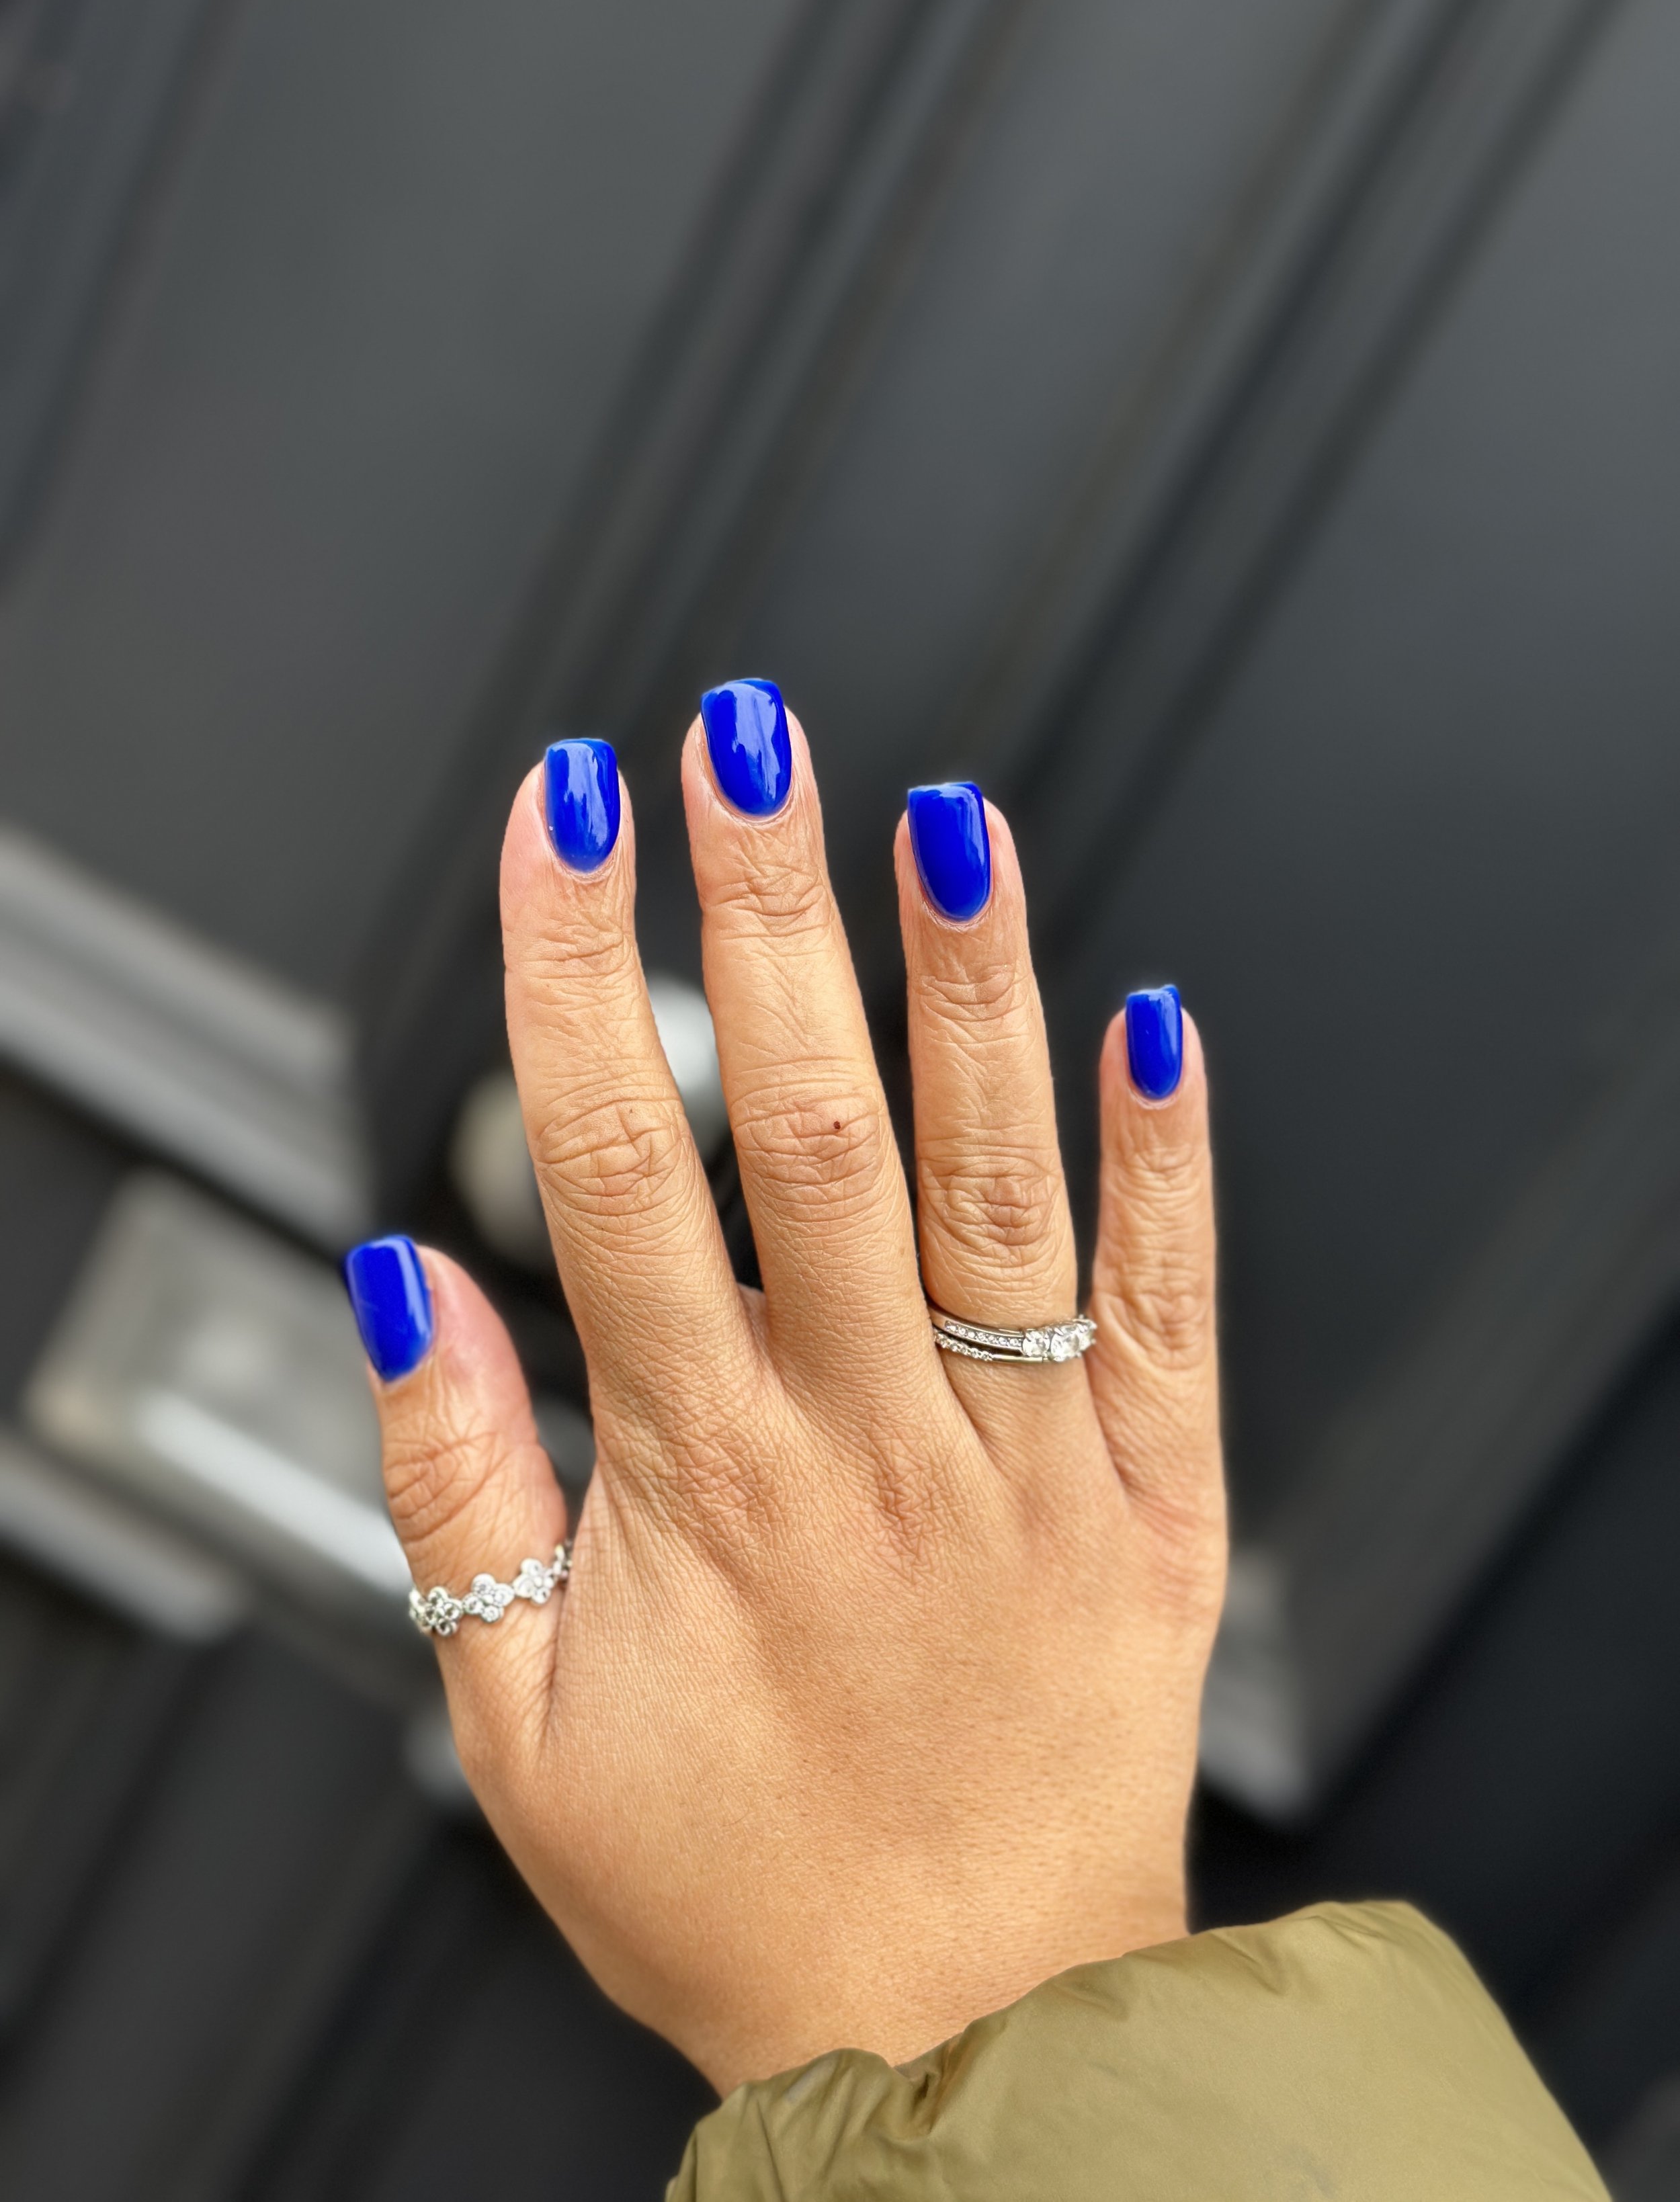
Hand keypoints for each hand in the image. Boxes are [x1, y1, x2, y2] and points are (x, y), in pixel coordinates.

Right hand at [355, 686, 1225, 2093]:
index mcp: (703, 1485)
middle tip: (742, 738)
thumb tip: (403, 1284)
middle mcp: (870, 1443)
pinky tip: (1155, 1022)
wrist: (970, 2031)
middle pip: (811, 1128)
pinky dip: (1166, 1159)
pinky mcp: (1156, 1496)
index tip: (559, 820)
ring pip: (994, 1179)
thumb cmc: (743, 1886)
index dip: (577, 971)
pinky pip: (1169, 1301)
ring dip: (967, 984)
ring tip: (939, 819)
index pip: (616, 1170)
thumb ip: (457, 1489)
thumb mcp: (520, 1732)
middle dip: (767, 911)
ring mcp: (1028, 1459)